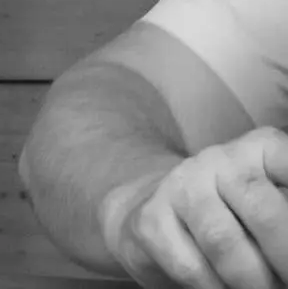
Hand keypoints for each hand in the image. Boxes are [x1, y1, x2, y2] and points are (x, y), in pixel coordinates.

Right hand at [102, 127, 287, 288]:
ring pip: (224, 242)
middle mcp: (220, 160)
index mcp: (261, 149)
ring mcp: (180, 185)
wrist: (158, 206)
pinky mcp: (150, 218)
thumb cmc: (236, 213)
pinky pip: (189, 265)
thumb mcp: (271, 201)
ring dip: (252, 280)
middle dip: (285, 258)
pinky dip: (214, 288)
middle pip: (265, 212)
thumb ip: (282, 216)